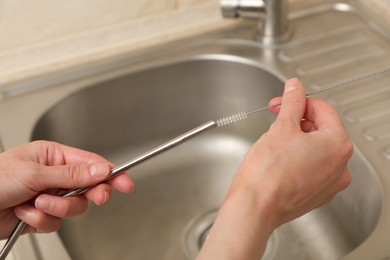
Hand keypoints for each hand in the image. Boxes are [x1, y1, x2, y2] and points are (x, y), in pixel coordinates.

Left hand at [0, 141, 133, 238]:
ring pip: (73, 207)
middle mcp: (54, 176)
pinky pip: (55, 222)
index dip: (111, 173)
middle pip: (87, 187)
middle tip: (97, 197)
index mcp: (54, 156)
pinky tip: (25, 212)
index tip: (126, 182)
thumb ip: (72, 174)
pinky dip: (40, 220)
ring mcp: (49, 196)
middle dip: (88, 194)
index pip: (91, 163)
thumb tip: (100, 170)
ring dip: (56, 208)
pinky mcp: (41, 216)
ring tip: (37, 203)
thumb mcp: (35, 172)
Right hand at [198, 78, 352, 258]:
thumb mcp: (281, 127)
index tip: (285, 101)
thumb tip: (295, 88)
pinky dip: (297, 159)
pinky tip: (278, 161)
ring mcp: (329, 183)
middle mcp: (340, 166)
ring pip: (315, 149)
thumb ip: (292, 102)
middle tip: (276, 118)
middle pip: (321, 129)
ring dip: (296, 139)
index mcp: (338, 145)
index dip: (300, 101)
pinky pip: (310, 168)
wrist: (255, 206)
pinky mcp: (316, 194)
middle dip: (297, 120)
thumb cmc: (267, 173)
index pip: (324, 110)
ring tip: (274, 143)